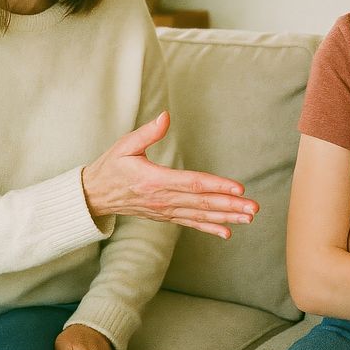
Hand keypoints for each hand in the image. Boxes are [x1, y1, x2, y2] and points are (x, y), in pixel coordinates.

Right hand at [82, 111, 258, 237]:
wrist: (95, 195)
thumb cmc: (111, 166)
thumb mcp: (125, 145)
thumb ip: (147, 133)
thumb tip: (165, 117)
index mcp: (155, 180)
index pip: (192, 183)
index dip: (217, 186)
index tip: (239, 188)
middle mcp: (162, 200)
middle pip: (202, 202)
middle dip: (230, 205)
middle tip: (254, 208)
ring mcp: (165, 211)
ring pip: (200, 215)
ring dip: (226, 217)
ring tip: (249, 218)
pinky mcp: (165, 216)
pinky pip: (190, 223)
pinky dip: (209, 228)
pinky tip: (227, 232)